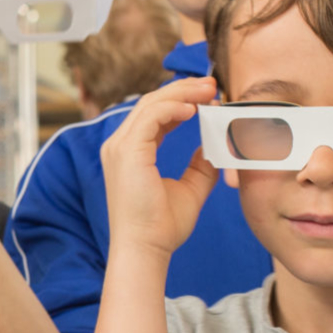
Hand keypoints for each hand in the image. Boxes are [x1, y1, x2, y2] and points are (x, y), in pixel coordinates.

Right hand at [99, 77, 218, 255]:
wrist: (145, 248)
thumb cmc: (162, 225)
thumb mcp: (190, 189)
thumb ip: (199, 166)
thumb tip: (211, 147)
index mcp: (130, 152)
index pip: (154, 115)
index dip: (181, 102)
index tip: (209, 98)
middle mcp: (120, 145)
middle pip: (151, 103)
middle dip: (183, 90)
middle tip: (212, 85)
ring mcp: (120, 147)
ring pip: (150, 104)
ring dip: (182, 94)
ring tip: (208, 91)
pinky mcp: (127, 152)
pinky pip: (150, 117)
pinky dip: (172, 108)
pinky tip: (194, 110)